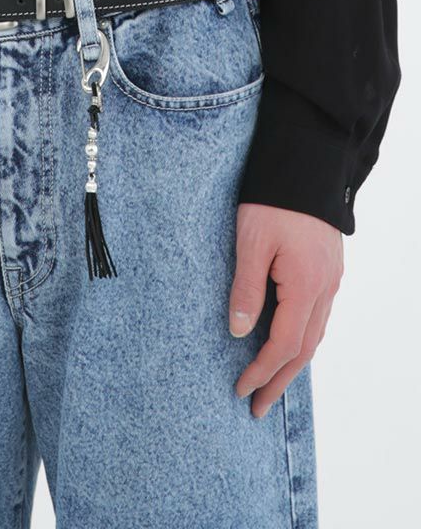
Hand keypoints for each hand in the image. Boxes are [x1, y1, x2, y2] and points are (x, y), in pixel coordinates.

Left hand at [229, 202, 343, 417]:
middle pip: (305, 349)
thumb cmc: (273, 201)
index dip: (262, 371)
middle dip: (279, 380)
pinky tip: (288, 343)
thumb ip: (246, 289)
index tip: (241, 389)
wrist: (305, 166)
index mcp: (306, 285)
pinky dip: (302, 338)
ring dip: (292, 362)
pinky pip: (318, 315)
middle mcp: (325, 287)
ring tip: (270, 383)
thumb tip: (240, 332)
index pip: (284, 344)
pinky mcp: (328, 268)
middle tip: (257, 406)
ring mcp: (331, 278)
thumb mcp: (250, 243)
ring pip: (315, 334)